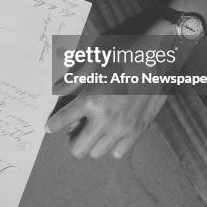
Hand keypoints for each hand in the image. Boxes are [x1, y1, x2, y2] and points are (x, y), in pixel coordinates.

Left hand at [45, 19, 182, 159]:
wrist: (158, 56)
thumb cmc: (123, 54)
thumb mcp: (93, 61)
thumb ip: (74, 79)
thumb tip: (57, 90)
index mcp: (90, 100)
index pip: (62, 121)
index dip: (51, 125)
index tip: (49, 126)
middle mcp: (105, 119)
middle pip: (78, 149)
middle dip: (72, 139)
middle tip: (75, 126)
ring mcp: (123, 128)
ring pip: (97, 153)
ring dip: (92, 142)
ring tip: (95, 127)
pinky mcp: (139, 131)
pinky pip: (119, 152)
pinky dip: (112, 145)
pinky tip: (112, 130)